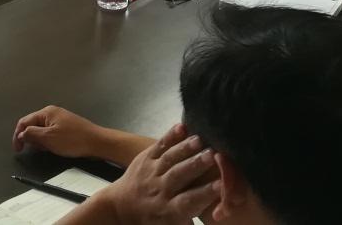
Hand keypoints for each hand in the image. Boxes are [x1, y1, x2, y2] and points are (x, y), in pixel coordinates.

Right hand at [13, 106, 104, 157]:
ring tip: (46, 149)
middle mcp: (52, 113)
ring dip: (40, 141)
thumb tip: (21, 134)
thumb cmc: (72, 140)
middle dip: (30, 139)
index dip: (18, 135)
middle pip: (32, 125)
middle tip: (34, 150)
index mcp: (46, 112)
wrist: (97, 142)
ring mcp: (60, 120)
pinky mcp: (66, 127)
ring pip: (42, 131)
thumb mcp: (48, 138)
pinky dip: (48, 141)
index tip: (17, 150)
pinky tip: (54, 148)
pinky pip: (51, 134)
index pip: (24, 122)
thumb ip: (31, 135)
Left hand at [95, 124, 219, 224]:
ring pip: (169, 159)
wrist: (121, 207)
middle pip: (178, 176)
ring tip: (200, 140)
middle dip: (195, 165)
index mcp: (169, 210)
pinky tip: (182, 126)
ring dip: (184, 149)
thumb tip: (219, 213)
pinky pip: (159, 145)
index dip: (204, 193)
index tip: (220, 185)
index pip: (188, 201)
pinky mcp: (146, 157)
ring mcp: (152, 172)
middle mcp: (160, 190)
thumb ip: (192, 217)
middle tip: (213, 156)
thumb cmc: (154, 218)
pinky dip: (170, 135)